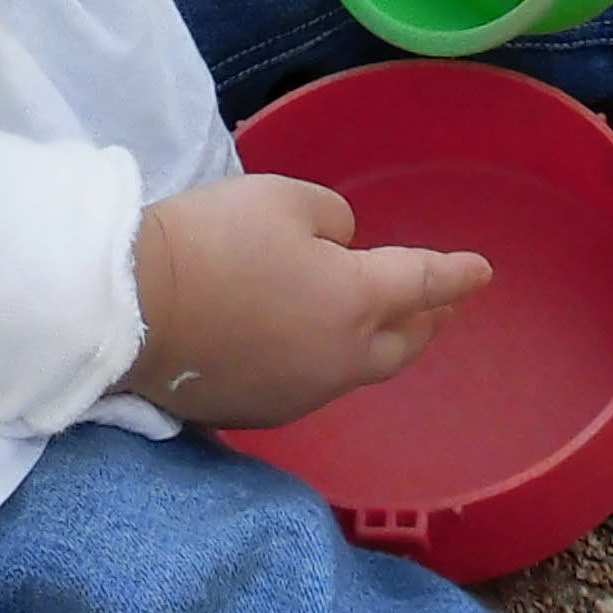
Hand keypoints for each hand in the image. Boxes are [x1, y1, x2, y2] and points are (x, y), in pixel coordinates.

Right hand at [127, 174, 488, 429]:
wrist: (130, 309)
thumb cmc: (213, 241)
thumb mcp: (281, 199)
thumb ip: (330, 220)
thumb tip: (336, 249)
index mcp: (357, 303)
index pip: (423, 285)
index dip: (455, 275)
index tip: (482, 273)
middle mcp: (341, 360)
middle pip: (401, 346)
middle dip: (426, 322)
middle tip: (438, 307)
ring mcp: (300, 394)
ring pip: (357, 371)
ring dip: (373, 345)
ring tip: (372, 325)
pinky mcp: (258, 413)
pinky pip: (309, 384)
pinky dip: (321, 361)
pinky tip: (301, 346)